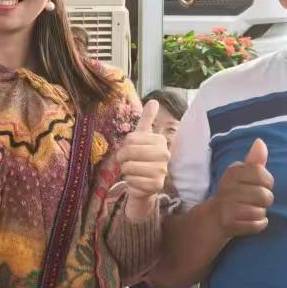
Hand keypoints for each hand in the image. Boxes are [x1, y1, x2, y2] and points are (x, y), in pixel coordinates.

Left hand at [117, 100, 170, 216]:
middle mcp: (164, 155)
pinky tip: (136, 181)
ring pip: (129, 167)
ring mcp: (162, 171)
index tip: (128, 149)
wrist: (146, 183)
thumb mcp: (142, 137)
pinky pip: (132, 181)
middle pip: (130, 152)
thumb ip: (147, 119)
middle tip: (125, 162)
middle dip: (122, 158)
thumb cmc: (142, 157)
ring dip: (125, 171)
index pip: (131, 139)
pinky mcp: (156, 186)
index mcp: (160, 140)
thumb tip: (154, 100)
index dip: (124, 145)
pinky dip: (129, 182)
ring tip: (133, 171)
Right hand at [214, 138, 273, 236]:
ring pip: (260, 211)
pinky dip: (258, 225)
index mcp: (232, 172)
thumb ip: (254, 161)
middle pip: (264, 195)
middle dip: (265, 201)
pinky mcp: (228, 223)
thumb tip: (260, 142)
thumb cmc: (234, 194)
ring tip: (249, 211)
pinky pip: (256, 225)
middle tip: (253, 201)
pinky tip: (250, 222)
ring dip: (260, 214)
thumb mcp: (242, 175)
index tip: (259, 185)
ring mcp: (227, 206)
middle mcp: (228, 187)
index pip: (260, 173)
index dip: (266, 181)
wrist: (213, 218)